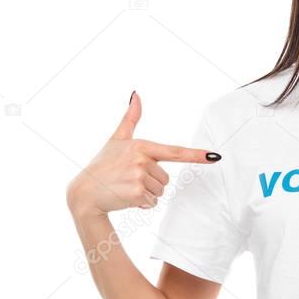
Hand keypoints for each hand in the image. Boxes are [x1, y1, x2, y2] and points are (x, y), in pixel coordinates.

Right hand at [66, 91, 221, 218]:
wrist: (84, 192)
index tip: (215, 157)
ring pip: (160, 192)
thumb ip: (130, 118)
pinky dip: (141, 204)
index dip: (197, 155)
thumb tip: (136, 94)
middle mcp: (141, 160)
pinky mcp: (135, 193)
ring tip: (126, 187)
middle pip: (166, 179)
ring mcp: (138, 176)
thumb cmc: (102, 164)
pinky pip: (152, 202)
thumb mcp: (116, 139)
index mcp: (141, 146)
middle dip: (151, 182)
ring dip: (146, 194)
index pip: (175, 152)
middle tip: (129, 179)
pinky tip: (125, 198)